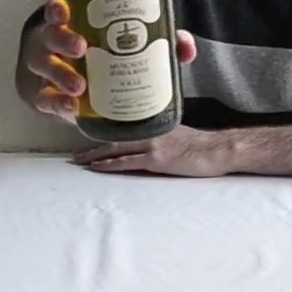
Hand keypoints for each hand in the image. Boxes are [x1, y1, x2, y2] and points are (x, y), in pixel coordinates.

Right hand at [18, 0, 196, 122]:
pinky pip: (45, 99)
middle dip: (63, 40)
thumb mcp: (120, 42)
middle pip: (50, 36)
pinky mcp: (46, 96)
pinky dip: (57, 103)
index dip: (57, 9)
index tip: (65, 11)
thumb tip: (185, 47)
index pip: (56, 11)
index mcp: (69, 23)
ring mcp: (46, 70)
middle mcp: (52, 43)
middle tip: (82, 48)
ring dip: (61, 75)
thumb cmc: (99, 52)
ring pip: (44, 67)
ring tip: (79, 85)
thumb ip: (156, 41)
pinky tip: (71, 107)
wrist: (65, 77)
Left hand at [72, 126, 235, 176]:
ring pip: (115, 148)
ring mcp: (152, 144)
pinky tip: (96, 167)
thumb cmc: (201, 146)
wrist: (217, 150)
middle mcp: (149, 131)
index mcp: (153, 125)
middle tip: (74, 154)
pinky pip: (126, 162)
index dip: (103, 133)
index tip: (87, 137)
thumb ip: (159, 135)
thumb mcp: (177, 133)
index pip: (123, 128)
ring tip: (79, 161)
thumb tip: (146, 142)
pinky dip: (109, 164)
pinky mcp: (156, 159)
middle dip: (92, 146)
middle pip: (113, 138)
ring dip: (94, 155)